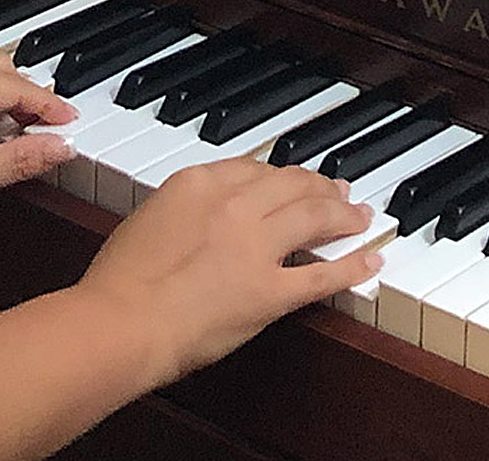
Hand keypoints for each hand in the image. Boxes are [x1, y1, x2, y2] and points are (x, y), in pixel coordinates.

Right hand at [79, 159, 380, 383]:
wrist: (121, 321)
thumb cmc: (119, 282)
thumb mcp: (146, 221)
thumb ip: (181, 212)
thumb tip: (199, 220)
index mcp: (198, 183)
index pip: (252, 168)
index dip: (280, 174)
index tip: (291, 179)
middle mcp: (234, 205)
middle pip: (291, 184)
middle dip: (320, 185)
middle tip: (338, 189)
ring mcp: (256, 246)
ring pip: (314, 216)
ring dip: (343, 213)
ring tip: (358, 215)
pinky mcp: (270, 291)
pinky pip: (322, 274)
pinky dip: (352, 265)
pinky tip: (369, 259)